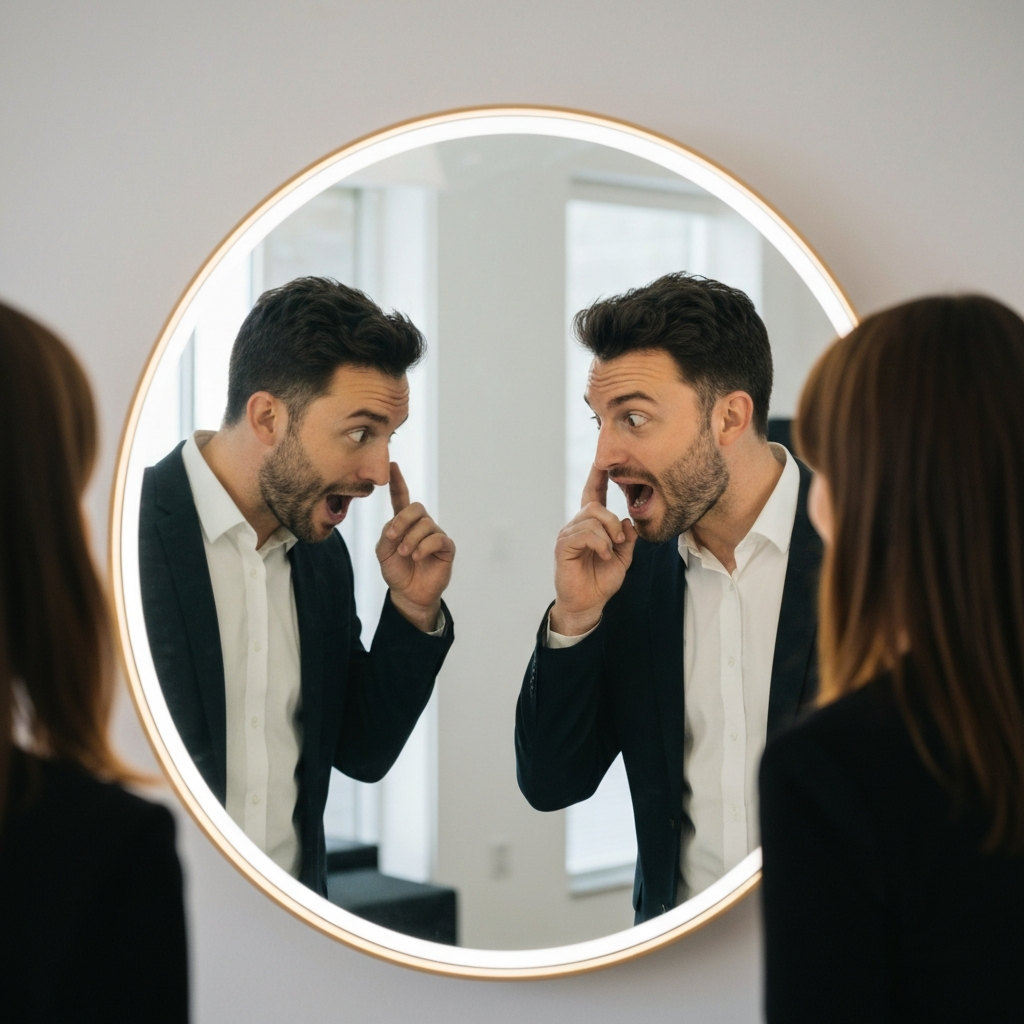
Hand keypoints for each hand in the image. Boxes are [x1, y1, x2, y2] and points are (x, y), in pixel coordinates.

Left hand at [376, 462, 454, 631]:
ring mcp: (435, 536)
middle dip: (402, 520)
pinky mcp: (446, 548)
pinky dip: (424, 547)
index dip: (398, 482)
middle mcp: (421, 526)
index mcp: (404, 524)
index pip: (402, 498)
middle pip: (417, 508)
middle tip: (392, 537)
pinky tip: (416, 556)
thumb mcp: (383, 552)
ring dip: (410, 539)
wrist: (408, 594)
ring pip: (425, 524)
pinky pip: (437, 539)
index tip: (392, 465)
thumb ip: (387, 535)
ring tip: (404, 554)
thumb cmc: (396, 571)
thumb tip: (396, 525)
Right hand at [549, 464, 636, 635]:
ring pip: (591, 518)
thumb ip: (627, 540)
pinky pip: (584, 533)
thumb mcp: (623, 558)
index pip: (593, 494)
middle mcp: (576, 526)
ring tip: (610, 552)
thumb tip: (628, 523)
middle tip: (620, 541)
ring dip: (608, 535)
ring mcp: (568, 536)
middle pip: (594, 505)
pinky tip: (603, 555)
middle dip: (612, 521)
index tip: (603, 460)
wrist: (588, 604)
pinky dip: (600, 543)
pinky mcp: (563, 547)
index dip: (597, 477)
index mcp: (591, 526)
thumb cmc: (601, 581)